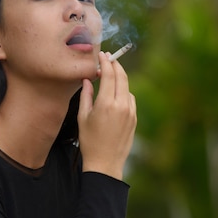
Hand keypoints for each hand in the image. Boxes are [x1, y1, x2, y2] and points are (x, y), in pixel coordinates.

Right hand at [78, 51, 136, 179]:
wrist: (105, 163)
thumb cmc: (89, 141)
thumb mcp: (82, 117)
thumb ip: (86, 95)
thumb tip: (86, 80)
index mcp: (107, 103)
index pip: (109, 74)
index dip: (106, 62)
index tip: (102, 55)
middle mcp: (121, 105)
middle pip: (122, 77)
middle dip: (116, 65)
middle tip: (109, 58)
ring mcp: (130, 112)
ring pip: (127, 87)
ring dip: (120, 78)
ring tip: (110, 75)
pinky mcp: (134, 118)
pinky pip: (130, 99)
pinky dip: (124, 92)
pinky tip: (116, 94)